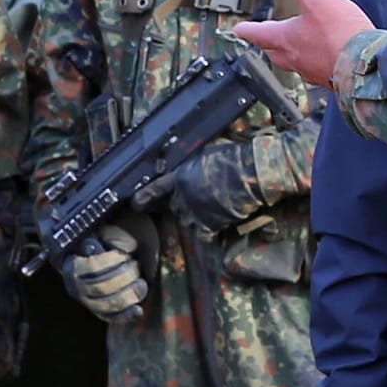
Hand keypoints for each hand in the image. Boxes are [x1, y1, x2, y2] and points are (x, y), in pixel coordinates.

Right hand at [62, 224, 147, 321]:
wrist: (102, 254)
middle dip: (125, 277)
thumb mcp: (110, 233)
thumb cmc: (109, 243)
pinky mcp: (99, 312)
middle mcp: (76, 286)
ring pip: (107, 305)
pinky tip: (138, 310)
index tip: (126, 254)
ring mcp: (86, 302)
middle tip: (136, 266)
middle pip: (102, 287)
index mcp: (74, 265)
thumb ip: (115, 238)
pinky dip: (125, 315)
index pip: (93, 266)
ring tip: (141, 283)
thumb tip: (125, 248)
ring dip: (128, 294)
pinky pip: (111, 318)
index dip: (113, 261)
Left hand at [132, 141, 262, 234]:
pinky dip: (209, 229)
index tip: (136, 202)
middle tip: (198, 199)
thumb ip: (195, 164)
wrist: (250, 174)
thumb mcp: (207, 154)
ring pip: (188, 219)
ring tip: (212, 207)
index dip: (145, 196)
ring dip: (196, 216)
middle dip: (184, 204)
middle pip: (175, 206)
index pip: (157, 188)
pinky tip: (220, 220)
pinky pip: (204, 232)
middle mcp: (183, 196)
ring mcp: (195, 212)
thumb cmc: (233, 159)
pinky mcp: (209, 225)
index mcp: (181, 176)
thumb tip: (195, 166)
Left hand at [232, 0, 373, 87]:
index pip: (259, 34)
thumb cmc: (342, 35)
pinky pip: (317, 71)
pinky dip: (315, 63)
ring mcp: (315, 72)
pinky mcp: (333, 79)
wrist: (369, 67)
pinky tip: (324, 59)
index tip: (238, 29)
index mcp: (288, 39)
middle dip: (267, 45)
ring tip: (293, 49)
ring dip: (290, 56)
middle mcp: (297, 59)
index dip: (247, 29)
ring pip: (295, 64)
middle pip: (274, 53)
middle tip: (263, 40)